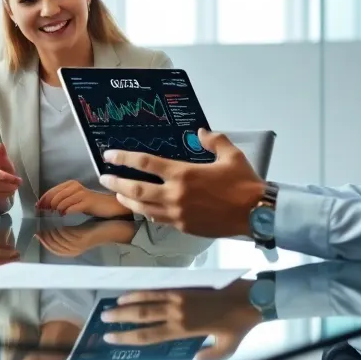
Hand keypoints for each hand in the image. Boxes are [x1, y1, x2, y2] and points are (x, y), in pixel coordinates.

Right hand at [0, 143, 21, 203]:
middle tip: (19, 182)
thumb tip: (0, 145)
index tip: (17, 178)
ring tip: (15, 186)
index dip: (6, 177)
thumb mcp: (4, 163)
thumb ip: (1, 155)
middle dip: (9, 183)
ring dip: (10, 189)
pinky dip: (7, 194)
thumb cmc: (2, 172)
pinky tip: (11, 191)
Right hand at [34, 220, 131, 256]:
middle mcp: (73, 251)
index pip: (53, 249)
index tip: (36, 231)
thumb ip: (64, 231)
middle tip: (37, 226)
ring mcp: (78, 246)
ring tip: (44, 223)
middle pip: (54, 246)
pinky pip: (67, 235)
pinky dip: (59, 229)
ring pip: (58, 241)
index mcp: (71, 251)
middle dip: (44, 236)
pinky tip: (56, 222)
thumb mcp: (76, 231)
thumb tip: (48, 226)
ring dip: (50, 232)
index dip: (44, 241)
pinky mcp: (82, 240)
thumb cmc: (94, 229)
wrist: (112, 230)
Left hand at [35, 180, 129, 217]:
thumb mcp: (74, 200)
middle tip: (44, 214)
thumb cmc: (90, 204)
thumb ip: (61, 200)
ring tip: (54, 215)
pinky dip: (66, 212)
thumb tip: (44, 206)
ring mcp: (81, 193)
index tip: (38, 208)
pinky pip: (72, 207)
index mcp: (70, 184)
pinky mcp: (88, 201)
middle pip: (55, 196)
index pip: (52, 191)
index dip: (43, 199)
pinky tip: (64, 216)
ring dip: (56, 209)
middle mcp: (75, 186)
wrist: (109, 205)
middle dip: (47, 205)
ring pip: (62, 201)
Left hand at [99, 129, 264, 237]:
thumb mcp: (231, 154)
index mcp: (183, 174)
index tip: (109, 155)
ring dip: (127, 199)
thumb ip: (213, 140)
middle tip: (104, 177)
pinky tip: (142, 208)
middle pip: (136, 188)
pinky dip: (146, 213)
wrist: (256, 213)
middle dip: (116, 182)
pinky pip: (158, 220)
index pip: (145, 162)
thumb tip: (200, 131)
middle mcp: (175, 195)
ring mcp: (177, 214)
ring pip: (143, 207)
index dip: (124, 158)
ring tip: (117, 194)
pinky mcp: (184, 227)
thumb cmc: (244, 183)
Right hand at [99, 281, 261, 359]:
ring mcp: (180, 298)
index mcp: (184, 330)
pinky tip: (134, 291)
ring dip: (128, 302)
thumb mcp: (226, 348)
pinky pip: (159, 288)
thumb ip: (209, 356)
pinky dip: (144, 290)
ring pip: (147, 299)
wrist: (252, 299)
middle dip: (121, 318)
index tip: (111, 338)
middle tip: (103, 319)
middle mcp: (177, 314)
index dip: (127, 338)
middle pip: (142, 316)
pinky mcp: (185, 286)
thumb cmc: (239, 326)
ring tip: (112, 304)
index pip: (149, 336)